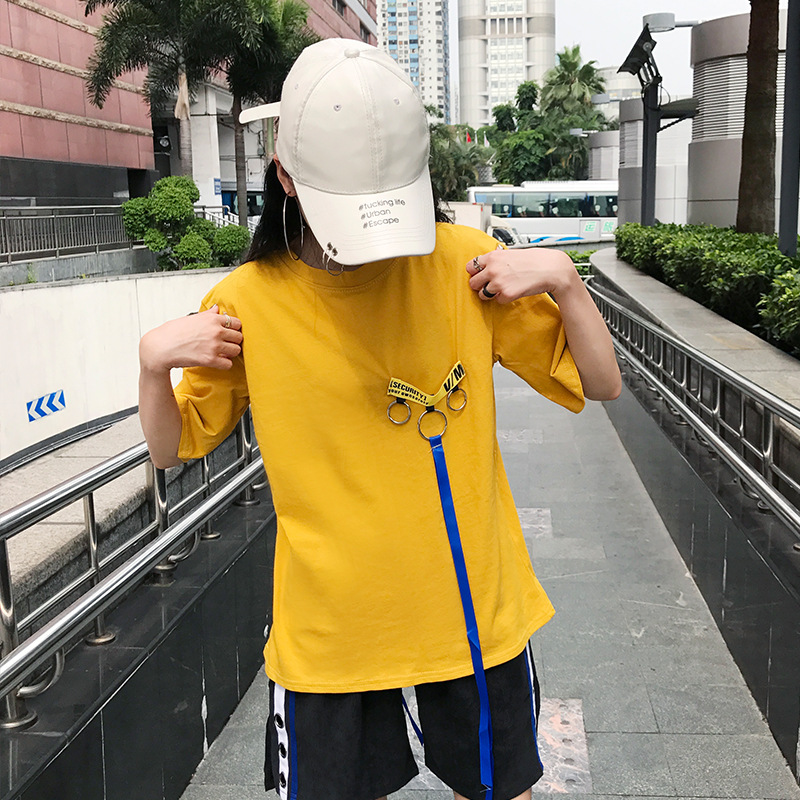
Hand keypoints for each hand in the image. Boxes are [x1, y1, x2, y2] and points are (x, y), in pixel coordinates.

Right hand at [139, 305, 242, 372]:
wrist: (160, 347)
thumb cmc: (173, 332)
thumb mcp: (192, 318)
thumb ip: (208, 314)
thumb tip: (217, 309)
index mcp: (212, 319)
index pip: (237, 323)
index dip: (234, 329)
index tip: (228, 333)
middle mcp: (216, 331)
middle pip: (239, 337)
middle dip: (233, 341)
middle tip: (225, 344)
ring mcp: (214, 346)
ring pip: (236, 350)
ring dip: (230, 353)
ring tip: (220, 353)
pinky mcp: (210, 360)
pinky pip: (228, 364)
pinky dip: (224, 364)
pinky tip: (216, 361)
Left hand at [465, 248, 579, 303]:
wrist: (552, 268)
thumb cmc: (535, 260)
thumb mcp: (511, 253)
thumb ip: (496, 259)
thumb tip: (484, 265)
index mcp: (493, 257)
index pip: (470, 267)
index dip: (475, 272)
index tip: (479, 275)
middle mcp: (493, 269)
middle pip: (473, 283)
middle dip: (480, 285)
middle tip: (490, 285)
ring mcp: (499, 283)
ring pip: (483, 295)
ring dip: (491, 294)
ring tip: (503, 288)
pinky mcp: (507, 295)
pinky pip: (497, 301)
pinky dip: (504, 299)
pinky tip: (513, 291)